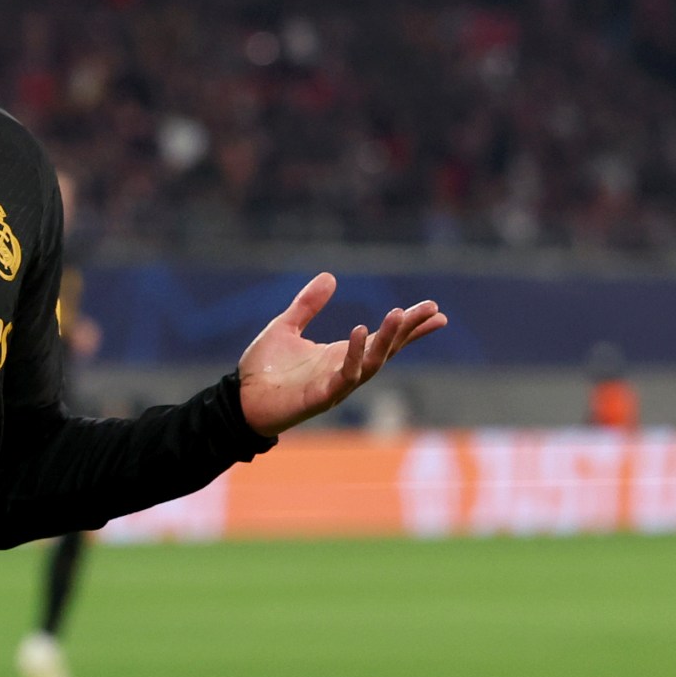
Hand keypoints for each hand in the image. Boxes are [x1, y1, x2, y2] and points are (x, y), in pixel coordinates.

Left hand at [238, 273, 446, 436]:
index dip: (410, 327)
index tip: (436, 311)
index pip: (383, 339)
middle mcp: (344, 370)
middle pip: (387, 349)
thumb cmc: (264, 370)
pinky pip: (344, 377)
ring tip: (399, 314)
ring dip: (387, 340)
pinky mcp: (320, 397)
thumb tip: (330, 276)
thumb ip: (307, 305)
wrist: (239, 400)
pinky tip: (359, 332)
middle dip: (409, 330)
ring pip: (372, 363)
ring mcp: (335, 385)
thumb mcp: (286, 327)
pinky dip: (355, 356)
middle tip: (432, 311)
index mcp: (340, 354)